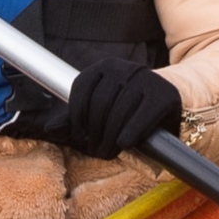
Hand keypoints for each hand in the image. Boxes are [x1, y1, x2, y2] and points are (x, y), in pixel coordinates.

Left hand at [66, 57, 183, 158]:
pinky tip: (124, 143)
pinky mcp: (163, 94)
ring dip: (110, 138)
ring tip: (108, 152)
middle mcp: (125, 67)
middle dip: (94, 132)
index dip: (76, 116)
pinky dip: (130, 133)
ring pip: (119, 112)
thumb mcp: (102, 110)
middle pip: (100, 103)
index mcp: (105, 66)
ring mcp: (146, 78)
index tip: (79, 136)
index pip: (81, 89)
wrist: (170, 99)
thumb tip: (49, 128)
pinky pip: (141, 117)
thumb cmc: (129, 109)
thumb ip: (76, 118)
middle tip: (96, 151)